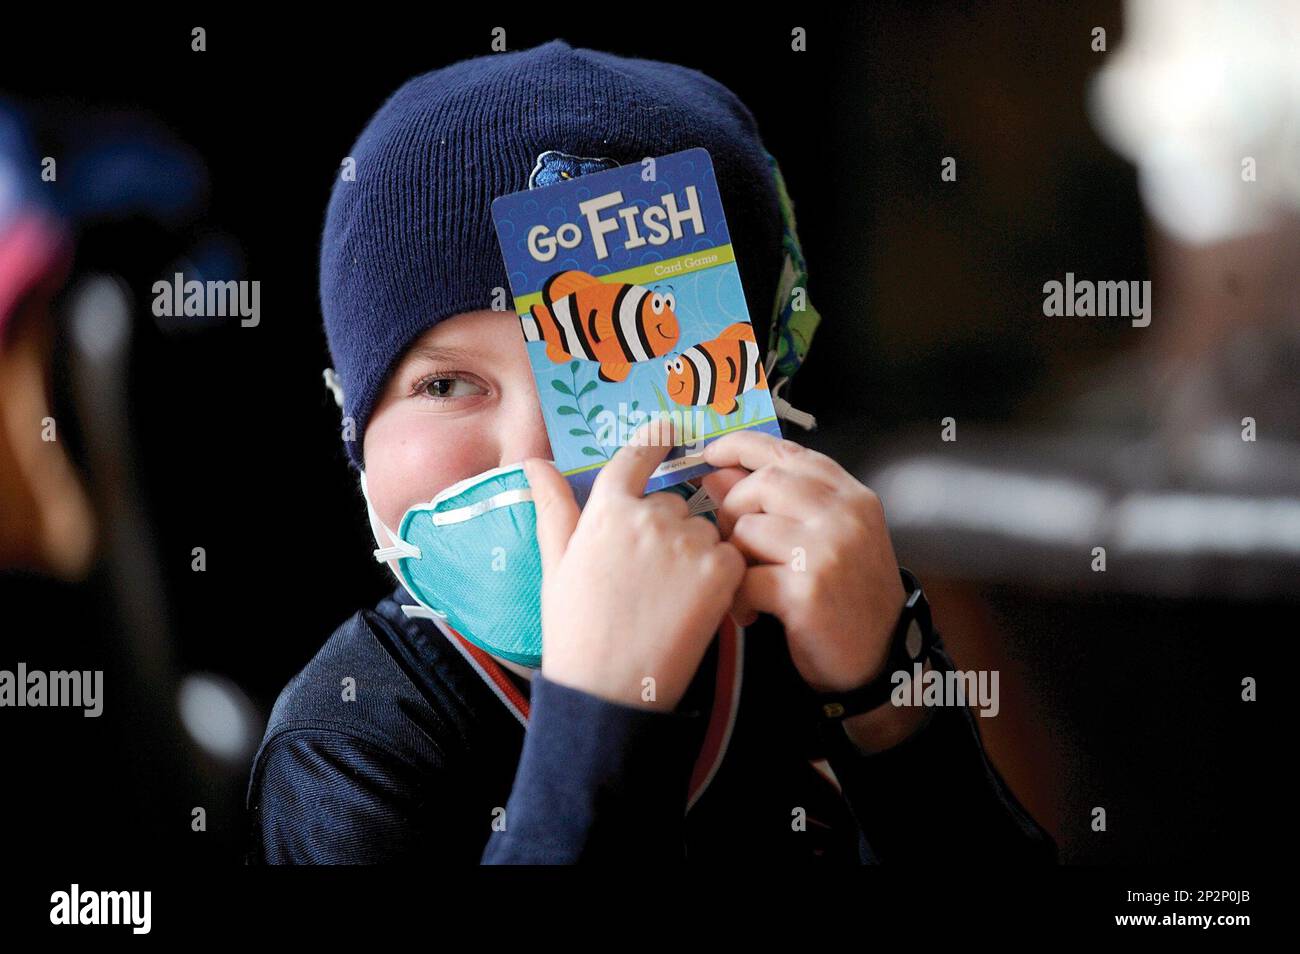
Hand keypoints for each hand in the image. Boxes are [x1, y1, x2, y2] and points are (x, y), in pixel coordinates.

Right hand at [524, 419, 745, 711]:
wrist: (608, 689)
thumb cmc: (574, 629)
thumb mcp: (556, 564)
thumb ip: (553, 507)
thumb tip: (534, 461)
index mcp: (607, 509)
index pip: (636, 454)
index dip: (654, 439)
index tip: (669, 427)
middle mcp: (650, 516)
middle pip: (672, 504)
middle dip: (666, 532)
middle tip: (646, 580)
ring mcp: (688, 542)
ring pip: (702, 531)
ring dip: (694, 554)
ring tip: (666, 600)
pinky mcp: (720, 571)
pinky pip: (728, 555)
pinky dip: (719, 576)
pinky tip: (692, 606)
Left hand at [698, 431, 907, 695]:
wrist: (880, 656)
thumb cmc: (847, 594)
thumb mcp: (825, 537)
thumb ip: (778, 501)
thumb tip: (715, 473)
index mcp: (850, 496)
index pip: (787, 451)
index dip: (741, 446)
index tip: (711, 452)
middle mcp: (844, 515)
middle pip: (762, 484)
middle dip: (733, 510)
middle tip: (734, 543)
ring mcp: (827, 550)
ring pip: (748, 529)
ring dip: (735, 558)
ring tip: (748, 583)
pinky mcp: (807, 590)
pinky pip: (745, 577)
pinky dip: (738, 598)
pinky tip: (751, 612)